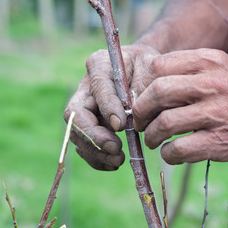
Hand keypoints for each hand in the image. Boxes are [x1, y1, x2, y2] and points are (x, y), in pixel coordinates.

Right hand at [64, 44, 159, 169]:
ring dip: (94, 151)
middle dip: (93, 136)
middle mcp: (86, 86)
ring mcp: (84, 106)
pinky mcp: (89, 124)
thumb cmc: (149, 68)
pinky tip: (113, 163)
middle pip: (75, 114)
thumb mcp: (151, 69)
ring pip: (76, 132)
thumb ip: (142, 87)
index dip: (107, 107)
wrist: (145, 71)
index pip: (98, 85)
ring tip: (117, 160)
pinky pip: (84, 144)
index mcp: (100, 63)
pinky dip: (96, 158)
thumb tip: (127, 121)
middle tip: (116, 149)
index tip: (121, 126)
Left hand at [132, 49, 227, 164]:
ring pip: (165, 122)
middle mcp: (212, 84)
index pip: (159, 67)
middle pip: (158, 92)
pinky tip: (170, 153)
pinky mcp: (220, 142)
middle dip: (140, 110)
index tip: (142, 98)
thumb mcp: (219, 66)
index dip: (143, 85)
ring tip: (153, 139)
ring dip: (151, 135)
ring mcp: (217, 114)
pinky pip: (180, 148)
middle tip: (139, 120)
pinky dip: (168, 153)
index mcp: (208, 62)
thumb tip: (150, 85)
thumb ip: (188, 69)